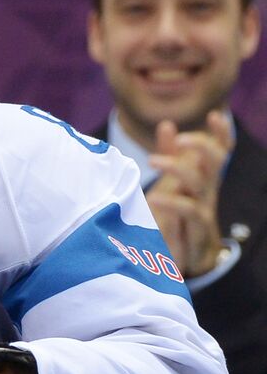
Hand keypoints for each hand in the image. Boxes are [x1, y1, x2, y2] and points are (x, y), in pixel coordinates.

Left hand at [146, 113, 232, 277]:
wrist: (185, 258)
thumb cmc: (176, 215)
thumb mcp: (171, 182)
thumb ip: (170, 154)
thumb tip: (168, 123)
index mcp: (202, 177)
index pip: (219, 151)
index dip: (221, 134)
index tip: (215, 115)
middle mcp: (206, 190)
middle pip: (216, 161)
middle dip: (202, 145)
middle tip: (179, 140)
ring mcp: (203, 209)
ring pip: (200, 183)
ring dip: (179, 168)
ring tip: (153, 160)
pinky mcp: (194, 230)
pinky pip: (189, 211)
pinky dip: (172, 202)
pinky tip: (154, 198)